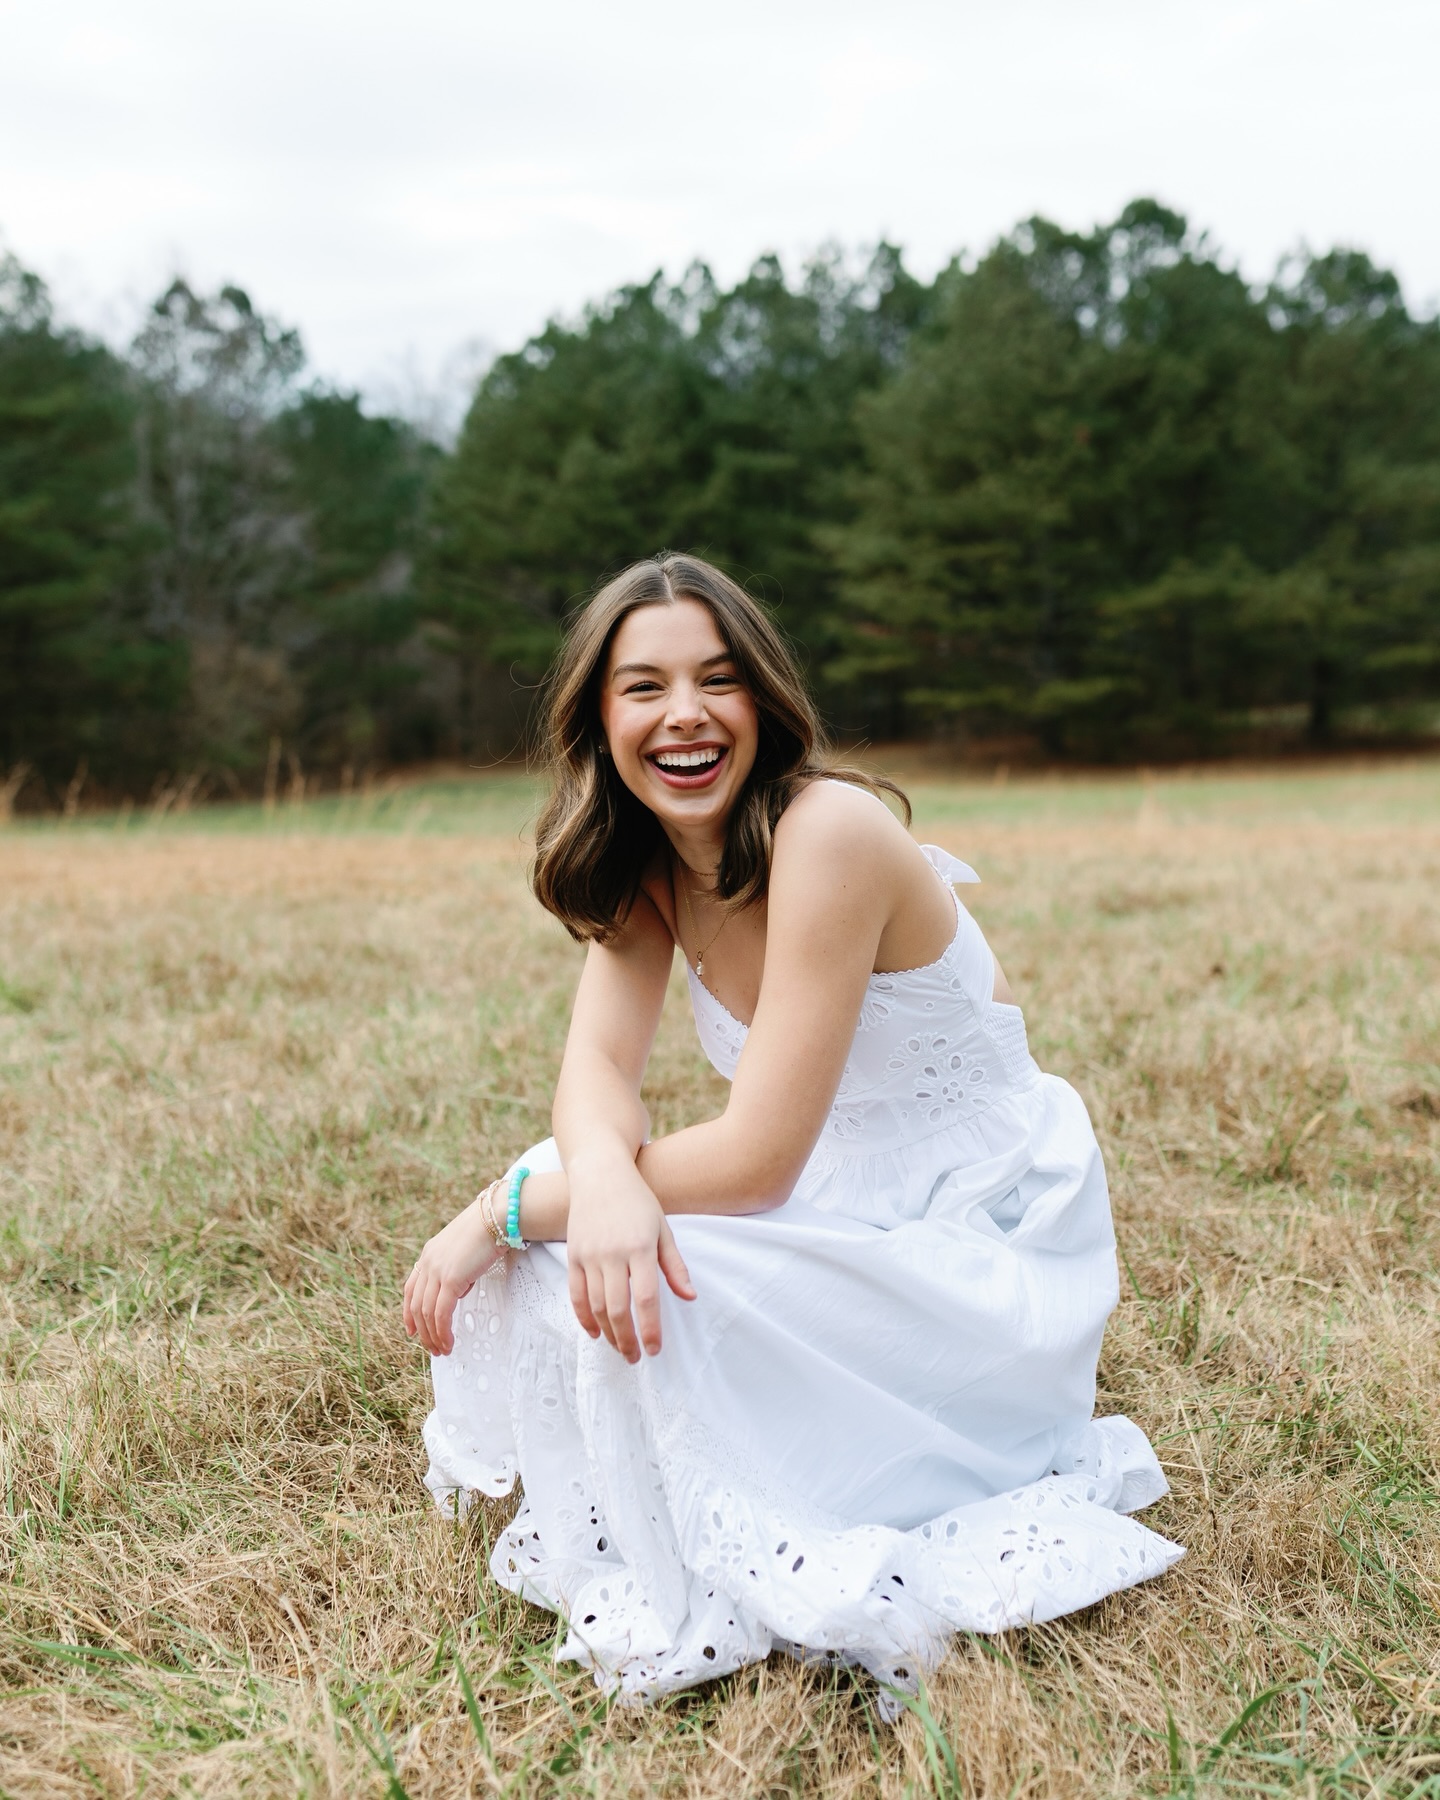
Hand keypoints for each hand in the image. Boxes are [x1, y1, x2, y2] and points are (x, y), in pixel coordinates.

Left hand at [403, 1191, 503, 1355]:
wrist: (497, 1215)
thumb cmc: (489, 1228)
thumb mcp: (464, 1249)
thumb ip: (456, 1269)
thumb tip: (458, 1290)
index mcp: (429, 1254)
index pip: (411, 1288)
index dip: (408, 1312)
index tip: (412, 1331)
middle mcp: (428, 1262)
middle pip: (416, 1305)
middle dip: (422, 1331)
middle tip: (432, 1348)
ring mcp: (437, 1271)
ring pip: (426, 1313)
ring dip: (433, 1335)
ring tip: (442, 1350)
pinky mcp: (451, 1279)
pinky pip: (441, 1313)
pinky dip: (443, 1331)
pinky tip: (449, 1342)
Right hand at [565, 1157, 695, 1362]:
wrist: (600, 1174)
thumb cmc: (638, 1201)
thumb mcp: (663, 1228)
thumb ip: (674, 1266)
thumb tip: (689, 1298)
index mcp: (640, 1248)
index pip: (646, 1298)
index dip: (650, 1329)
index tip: (655, 1350)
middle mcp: (613, 1253)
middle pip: (618, 1309)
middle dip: (627, 1340)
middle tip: (636, 1358)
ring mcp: (589, 1255)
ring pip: (596, 1306)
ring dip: (608, 1333)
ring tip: (621, 1349)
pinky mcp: (573, 1255)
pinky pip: (576, 1294)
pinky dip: (584, 1318)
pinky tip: (596, 1333)